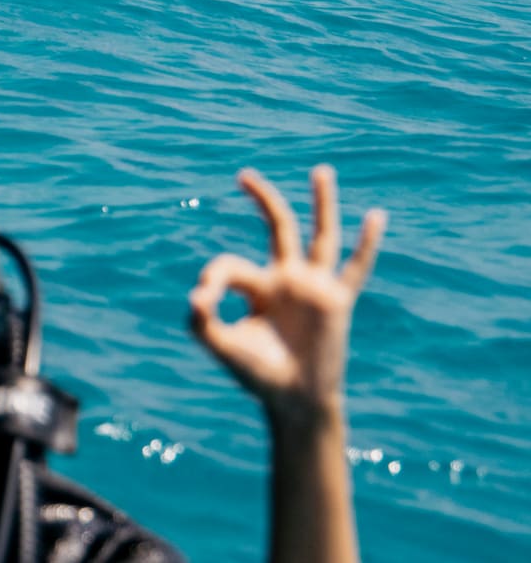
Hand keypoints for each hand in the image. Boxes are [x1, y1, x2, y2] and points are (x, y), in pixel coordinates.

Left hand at [188, 166, 386, 421]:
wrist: (294, 399)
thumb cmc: (256, 374)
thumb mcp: (222, 347)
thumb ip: (200, 322)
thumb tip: (195, 293)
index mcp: (255, 287)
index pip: (229, 264)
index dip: (213, 276)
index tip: (201, 301)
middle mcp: (285, 279)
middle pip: (278, 228)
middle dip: (262, 200)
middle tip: (243, 174)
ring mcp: (313, 287)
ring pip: (320, 236)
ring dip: (321, 204)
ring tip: (320, 171)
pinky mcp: (338, 301)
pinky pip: (356, 266)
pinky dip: (367, 242)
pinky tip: (376, 217)